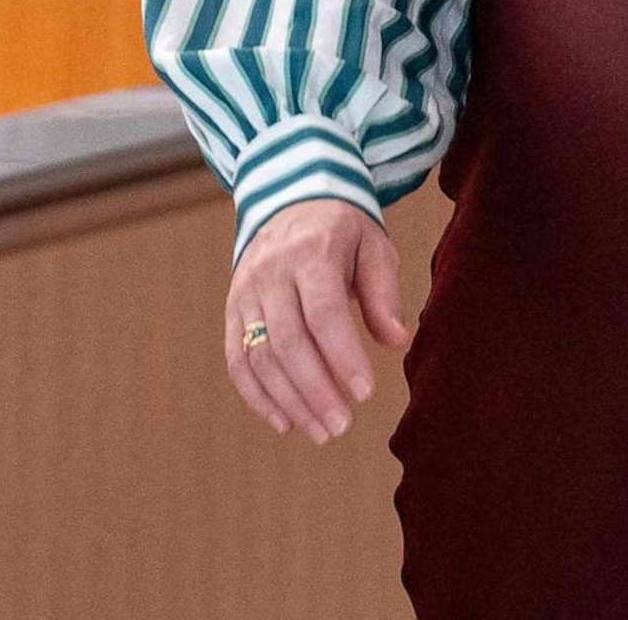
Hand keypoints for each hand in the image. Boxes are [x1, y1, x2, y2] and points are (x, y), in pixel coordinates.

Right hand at [224, 197, 410, 444]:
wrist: (288, 196)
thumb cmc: (341, 228)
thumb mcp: (372, 244)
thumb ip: (382, 292)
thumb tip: (395, 340)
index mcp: (311, 253)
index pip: (323, 312)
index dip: (342, 356)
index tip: (366, 393)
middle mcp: (271, 273)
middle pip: (287, 341)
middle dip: (314, 391)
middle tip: (342, 426)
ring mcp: (246, 292)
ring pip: (259, 355)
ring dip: (289, 401)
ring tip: (321, 432)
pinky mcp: (232, 309)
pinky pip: (236, 358)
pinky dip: (256, 395)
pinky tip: (284, 422)